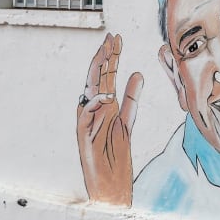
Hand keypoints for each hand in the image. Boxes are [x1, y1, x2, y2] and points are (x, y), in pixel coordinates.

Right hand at [77, 33, 143, 204]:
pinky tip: (107, 93)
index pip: (107, 75)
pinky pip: (86, 114)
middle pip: (97, 78)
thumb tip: (137, 73)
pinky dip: (96, 103)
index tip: (118, 38)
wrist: (109, 182)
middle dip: (103, 57)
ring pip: (89, 90)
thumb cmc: (115, 154)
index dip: (112, 57)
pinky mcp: (82, 134)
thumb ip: (131, 99)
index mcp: (106, 105)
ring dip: (97, 72)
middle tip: (111, 37)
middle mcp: (94, 109)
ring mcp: (87, 120)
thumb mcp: (128, 122)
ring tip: (107, 55)